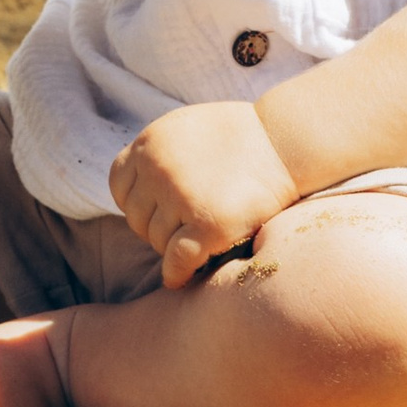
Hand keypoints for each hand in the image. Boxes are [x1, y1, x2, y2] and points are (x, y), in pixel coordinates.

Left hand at [108, 100, 300, 292]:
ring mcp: (180, 197)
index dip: (136, 202)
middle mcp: (158, 169)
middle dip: (156, 227)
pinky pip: (177, 261)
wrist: (287, 143)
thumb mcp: (188, 128)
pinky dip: (176, 274)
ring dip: (173, 248)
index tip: (156, 210)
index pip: (119, 186)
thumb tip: (140, 188)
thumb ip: (160, 154)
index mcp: (149, 144)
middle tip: (183, 230)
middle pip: (136, 217)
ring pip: (157, 241)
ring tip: (197, 242)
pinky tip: (182, 278)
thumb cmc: (243, 137)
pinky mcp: (207, 225)